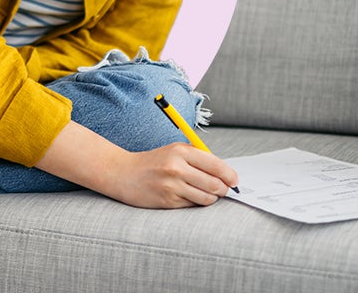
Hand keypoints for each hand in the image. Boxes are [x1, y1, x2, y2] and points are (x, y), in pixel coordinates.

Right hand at [35, 122, 238, 208]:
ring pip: (206, 198)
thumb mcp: (174, 151)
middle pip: (215, 184)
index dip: (230, 175)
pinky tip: (190, 197)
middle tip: (224, 190)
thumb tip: (225, 173)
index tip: (234, 181)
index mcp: (181, 151)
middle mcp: (177, 168)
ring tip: (207, 194)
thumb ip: (198, 158)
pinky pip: (192, 205)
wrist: (122, 173)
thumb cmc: (153, 162)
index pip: (216, 165)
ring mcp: (171, 186)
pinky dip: (196, 203)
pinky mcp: (167, 201)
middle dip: (224, 189)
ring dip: (212, 198)